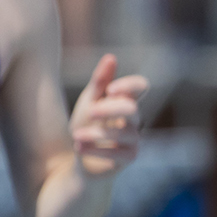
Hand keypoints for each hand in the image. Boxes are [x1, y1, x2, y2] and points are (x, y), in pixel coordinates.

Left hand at [69, 54, 146, 176]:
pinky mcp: (129, 157)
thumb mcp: (89, 102)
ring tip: (76, 136)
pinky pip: (118, 153)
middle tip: (90, 112)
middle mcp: (133, 119)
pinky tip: (79, 148)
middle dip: (110, 109)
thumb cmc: (87, 125)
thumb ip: (100, 82)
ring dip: (97, 133)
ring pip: (124, 132)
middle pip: (132, 108)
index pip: (141, 86)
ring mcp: (133, 139)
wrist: (78, 158)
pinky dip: (97, 150)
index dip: (130, 85)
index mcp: (125, 101)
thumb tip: (111, 57)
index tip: (110, 90)